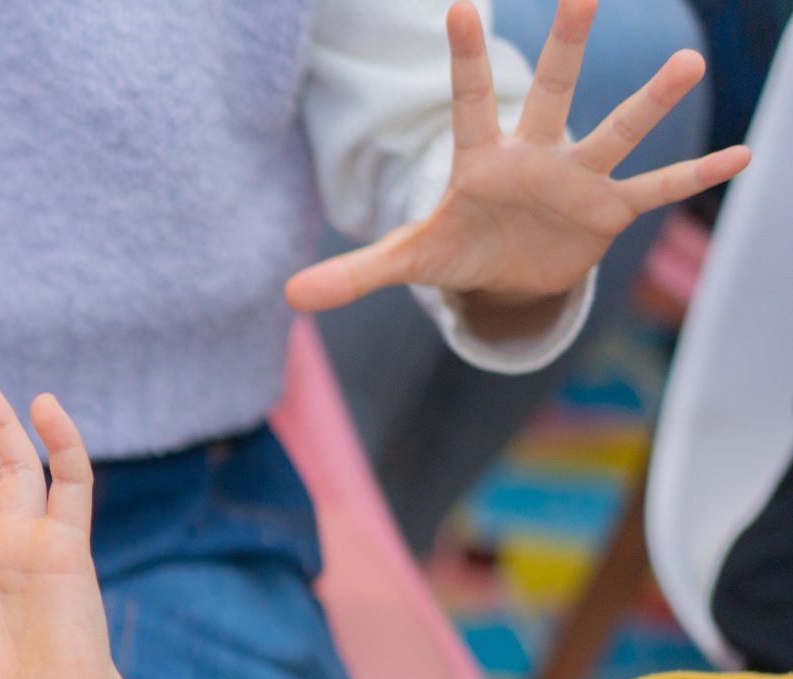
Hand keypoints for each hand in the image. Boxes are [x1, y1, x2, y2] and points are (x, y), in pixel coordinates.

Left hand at [287, 0, 749, 325]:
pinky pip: (656, 189)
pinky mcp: (608, 211)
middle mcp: (536, 156)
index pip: (470, 102)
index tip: (457, 7)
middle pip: (555, 93)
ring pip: (616, 133)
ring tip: (688, 60)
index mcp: (482, 161)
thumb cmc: (458, 251)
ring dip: (650, 103)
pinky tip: (742, 156)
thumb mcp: (407, 262)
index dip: (464, 60)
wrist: (507, 276)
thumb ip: (354, 273)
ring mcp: (577, 179)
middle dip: (570, 48)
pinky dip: (694, 175)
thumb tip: (288, 297)